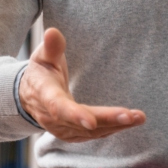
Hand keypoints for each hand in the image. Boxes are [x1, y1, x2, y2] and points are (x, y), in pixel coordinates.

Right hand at [19, 27, 145, 141]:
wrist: (29, 96)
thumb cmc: (40, 72)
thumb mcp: (42, 56)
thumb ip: (51, 46)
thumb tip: (53, 31)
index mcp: (45, 95)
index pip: (59, 106)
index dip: (74, 115)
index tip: (91, 122)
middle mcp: (52, 117)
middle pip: (81, 123)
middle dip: (107, 120)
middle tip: (131, 116)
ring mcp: (61, 129)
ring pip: (91, 132)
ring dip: (116, 126)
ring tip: (139, 118)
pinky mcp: (72, 135)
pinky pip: (94, 135)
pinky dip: (112, 129)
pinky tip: (129, 122)